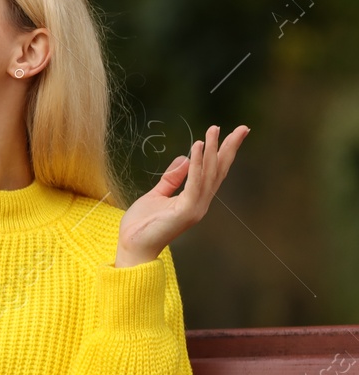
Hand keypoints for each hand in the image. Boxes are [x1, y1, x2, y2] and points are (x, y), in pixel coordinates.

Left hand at [114, 124, 247, 266]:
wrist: (132, 247)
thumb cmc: (141, 225)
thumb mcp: (156, 195)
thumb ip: (172, 179)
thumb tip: (184, 158)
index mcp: (195, 199)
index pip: (213, 172)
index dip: (224, 153)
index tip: (234, 134)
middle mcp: (200, 203)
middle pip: (218, 171)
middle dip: (229, 148)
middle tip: (242, 128)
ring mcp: (195, 208)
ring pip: (208, 174)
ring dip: (212, 150)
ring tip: (214, 129)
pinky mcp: (186, 211)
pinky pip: (194, 182)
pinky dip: (197, 164)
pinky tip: (198, 147)